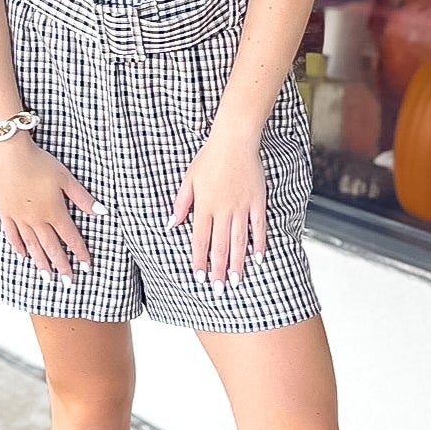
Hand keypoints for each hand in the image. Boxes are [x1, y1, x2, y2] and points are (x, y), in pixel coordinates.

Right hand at [0, 132, 98, 283]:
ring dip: (41, 263)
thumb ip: (83, 198)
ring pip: (32, 245)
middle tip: (68, 283)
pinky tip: (23, 256)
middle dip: (62, 266)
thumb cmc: (39, 162)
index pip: (70, 237)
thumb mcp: (65, 177)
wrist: (8, 153)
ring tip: (48, 278)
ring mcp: (19, 217)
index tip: (87, 267)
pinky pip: (12, 234)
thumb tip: (102, 212)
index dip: (80, 253)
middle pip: (51, 247)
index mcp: (54, 211)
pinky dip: (18, 246)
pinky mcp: (6, 212)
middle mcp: (37, 219)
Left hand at [169, 128, 266, 289]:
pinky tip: (258, 258)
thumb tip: (171, 225)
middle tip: (220, 289)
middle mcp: (222, 210)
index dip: (200, 261)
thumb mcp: (188, 179)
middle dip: (219, 270)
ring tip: (237, 281)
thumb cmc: (209, 158)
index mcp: (204, 206)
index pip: (200, 240)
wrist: (234, 140)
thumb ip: (181, 204)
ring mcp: (241, 207)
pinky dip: (259, 243)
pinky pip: (258, 226)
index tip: (200, 277)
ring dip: (238, 263)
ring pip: (239, 241)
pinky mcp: (257, 201)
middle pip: (220, 246)